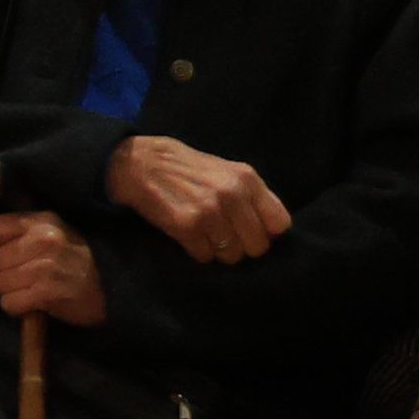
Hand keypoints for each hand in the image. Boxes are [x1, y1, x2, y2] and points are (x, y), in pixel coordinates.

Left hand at [0, 209, 109, 325]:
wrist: (111, 289)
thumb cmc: (74, 261)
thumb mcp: (47, 237)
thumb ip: (10, 233)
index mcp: (41, 221)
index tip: (3, 255)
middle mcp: (43, 240)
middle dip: (1, 272)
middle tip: (23, 277)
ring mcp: (45, 267)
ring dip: (10, 291)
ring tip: (31, 289)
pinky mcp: (47, 293)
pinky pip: (9, 303)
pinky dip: (17, 307)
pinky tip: (33, 302)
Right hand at [103, 132, 287, 264]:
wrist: (138, 163)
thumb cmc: (185, 168)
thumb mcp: (225, 171)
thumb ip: (250, 195)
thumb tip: (270, 229)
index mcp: (247, 179)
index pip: (279, 224)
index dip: (266, 232)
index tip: (251, 231)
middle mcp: (232, 195)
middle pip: (257, 245)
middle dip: (242, 246)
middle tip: (226, 238)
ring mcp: (209, 211)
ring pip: (231, 254)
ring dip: (218, 251)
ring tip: (205, 236)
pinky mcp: (186, 226)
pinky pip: (204, 256)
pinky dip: (197, 251)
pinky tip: (188, 236)